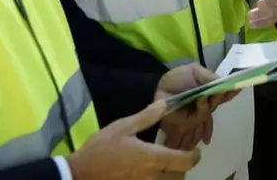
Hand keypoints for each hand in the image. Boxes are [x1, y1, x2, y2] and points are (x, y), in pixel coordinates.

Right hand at [67, 100, 200, 178]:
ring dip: (170, 171)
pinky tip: (150, 165)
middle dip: (183, 164)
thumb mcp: (123, 126)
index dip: (195, 156)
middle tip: (181, 151)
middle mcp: (152, 174)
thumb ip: (146, 117)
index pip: (185, 160)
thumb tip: (165, 104)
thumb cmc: (102, 148)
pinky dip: (158, 175)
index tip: (196, 149)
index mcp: (153, 157)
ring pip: (166, 179)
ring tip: (166, 158)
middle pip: (178, 173)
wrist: (80, 173)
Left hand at [155, 64, 237, 150]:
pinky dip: (203, 106)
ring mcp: (199, 112)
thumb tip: (225, 82)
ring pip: (213, 108)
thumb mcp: (195, 71)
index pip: (224, 92)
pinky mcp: (191, 121)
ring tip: (211, 92)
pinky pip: (202, 114)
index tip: (240, 86)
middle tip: (228, 88)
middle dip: (225, 94)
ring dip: (214, 100)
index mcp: (208, 90)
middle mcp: (206, 102)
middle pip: (221, 100)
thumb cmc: (176, 78)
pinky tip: (201, 98)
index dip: (232, 90)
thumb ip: (210, 76)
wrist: (158, 87)